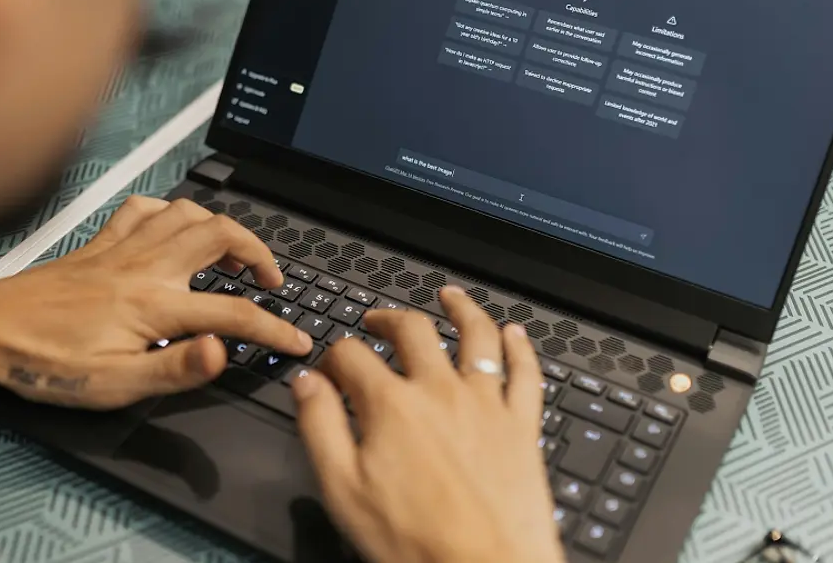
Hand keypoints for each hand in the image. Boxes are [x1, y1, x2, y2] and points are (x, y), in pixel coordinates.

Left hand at [0, 196, 312, 408]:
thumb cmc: (43, 363)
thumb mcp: (113, 386)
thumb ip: (175, 368)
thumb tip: (222, 353)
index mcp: (154, 305)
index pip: (234, 314)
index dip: (276, 328)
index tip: (298, 341)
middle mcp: (143, 267)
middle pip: (222, 236)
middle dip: (260, 254)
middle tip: (273, 282)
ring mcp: (121, 249)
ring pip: (188, 213)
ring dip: (222, 227)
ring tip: (235, 254)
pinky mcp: (99, 244)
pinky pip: (144, 208)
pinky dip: (170, 211)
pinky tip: (175, 228)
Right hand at [292, 287, 564, 562]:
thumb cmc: (414, 542)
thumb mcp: (343, 489)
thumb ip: (320, 427)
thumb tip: (307, 383)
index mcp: (391, 405)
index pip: (351, 354)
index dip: (333, 355)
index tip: (329, 368)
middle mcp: (440, 391)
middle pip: (412, 330)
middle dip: (388, 318)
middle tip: (377, 321)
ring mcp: (486, 404)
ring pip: (476, 336)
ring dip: (460, 308)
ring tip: (449, 295)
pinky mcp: (521, 425)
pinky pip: (525, 372)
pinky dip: (520, 347)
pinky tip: (514, 334)